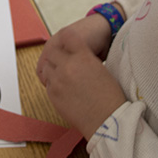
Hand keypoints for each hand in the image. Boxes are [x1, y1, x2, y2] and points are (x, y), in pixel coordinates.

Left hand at [37, 24, 126, 139]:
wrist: (107, 120)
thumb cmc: (110, 97)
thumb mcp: (101, 69)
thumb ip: (85, 59)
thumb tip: (76, 56)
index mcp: (83, 56)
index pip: (68, 37)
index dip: (67, 39)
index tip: (68, 44)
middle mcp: (68, 66)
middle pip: (53, 51)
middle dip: (57, 56)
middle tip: (63, 62)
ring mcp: (59, 80)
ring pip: (47, 67)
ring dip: (53, 69)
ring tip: (64, 76)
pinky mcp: (53, 94)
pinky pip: (48, 83)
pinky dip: (53, 83)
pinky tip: (64, 88)